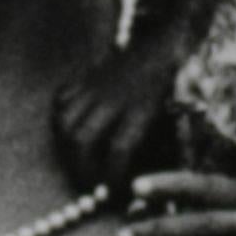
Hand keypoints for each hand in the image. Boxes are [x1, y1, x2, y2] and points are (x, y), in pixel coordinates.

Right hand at [52, 11, 183, 192]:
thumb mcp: (173, 116)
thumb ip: (159, 149)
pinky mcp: (85, 78)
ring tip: (77, 162)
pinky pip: (62, 101)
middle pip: (82, 139)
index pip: (118, 149)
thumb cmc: (174, 87)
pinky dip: (61, 119)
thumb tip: (147, 183)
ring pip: (66, 121)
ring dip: (67, 148)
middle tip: (88, 184)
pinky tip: (72, 132)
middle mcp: (113, 98)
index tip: (113, 192)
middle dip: (81, 168)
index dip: (112, 176)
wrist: (164, 43)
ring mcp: (95, 86)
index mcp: (141, 108)